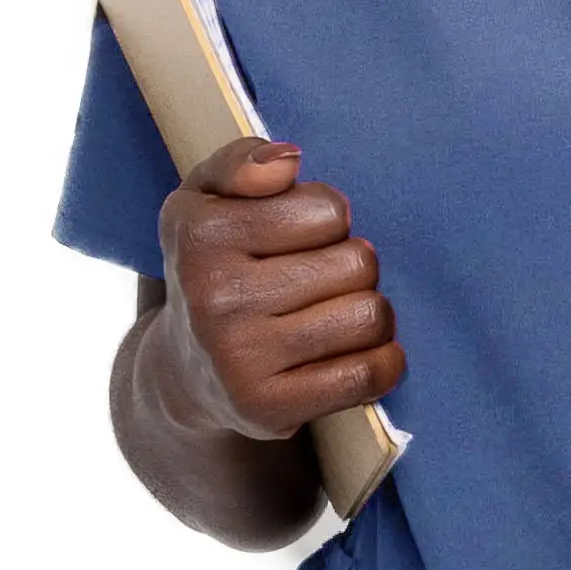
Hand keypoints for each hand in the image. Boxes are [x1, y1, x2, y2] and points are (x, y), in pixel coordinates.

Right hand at [152, 136, 406, 448]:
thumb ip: (241, 162)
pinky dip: (382, 362)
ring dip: (370, 314)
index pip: (329, 210)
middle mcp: (213, 295)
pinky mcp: (267, 407)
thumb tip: (288, 162)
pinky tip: (359, 354)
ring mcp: (238, 357)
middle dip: (352, 268)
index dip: (326, 221)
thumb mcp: (205, 199)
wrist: (187, 369)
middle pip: (358, 262)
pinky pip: (367, 373)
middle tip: (323, 283)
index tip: (300, 239)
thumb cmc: (214, 267)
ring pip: (369, 316)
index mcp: (199, 233)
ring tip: (340, 316)